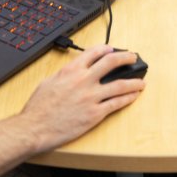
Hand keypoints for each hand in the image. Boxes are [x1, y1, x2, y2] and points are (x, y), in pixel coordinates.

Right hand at [15, 45, 144, 152]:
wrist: (34, 128)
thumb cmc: (38, 108)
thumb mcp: (48, 82)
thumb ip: (64, 74)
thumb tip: (73, 70)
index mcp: (71, 70)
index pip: (93, 52)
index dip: (106, 48)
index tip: (112, 49)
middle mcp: (84, 80)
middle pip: (112, 62)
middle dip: (126, 58)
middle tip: (133, 57)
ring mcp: (91, 97)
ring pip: (120, 84)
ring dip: (134, 81)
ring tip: (142, 81)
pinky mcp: (95, 113)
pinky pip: (117, 103)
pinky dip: (128, 98)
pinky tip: (134, 96)